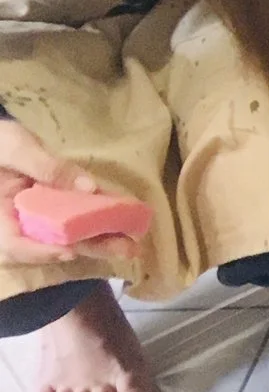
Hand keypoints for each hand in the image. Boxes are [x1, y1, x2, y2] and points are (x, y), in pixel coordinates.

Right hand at [0, 121, 137, 269]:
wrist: (0, 139)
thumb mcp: (14, 147)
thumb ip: (45, 166)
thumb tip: (89, 187)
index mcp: (0, 215)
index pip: (13, 244)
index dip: (40, 252)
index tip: (69, 251)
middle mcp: (17, 222)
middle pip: (49, 243)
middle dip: (87, 248)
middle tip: (125, 249)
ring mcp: (37, 217)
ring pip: (66, 235)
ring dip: (99, 239)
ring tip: (132, 243)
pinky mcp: (54, 208)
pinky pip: (76, 217)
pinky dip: (98, 218)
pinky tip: (125, 217)